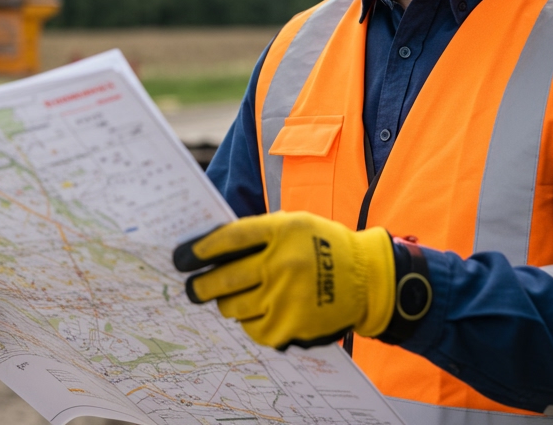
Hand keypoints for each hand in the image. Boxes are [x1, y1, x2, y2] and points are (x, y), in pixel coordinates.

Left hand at [173, 211, 395, 349]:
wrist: (367, 280)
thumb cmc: (325, 247)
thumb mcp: (296, 225)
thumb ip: (260, 234)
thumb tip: (212, 249)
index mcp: (284, 231)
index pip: (230, 239)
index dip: (201, 249)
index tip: (184, 257)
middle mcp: (283, 263)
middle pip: (224, 279)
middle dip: (201, 285)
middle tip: (192, 289)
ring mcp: (286, 297)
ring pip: (234, 307)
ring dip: (228, 303)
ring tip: (235, 298)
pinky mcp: (290, 326)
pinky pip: (253, 328)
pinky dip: (251, 320)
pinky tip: (262, 311)